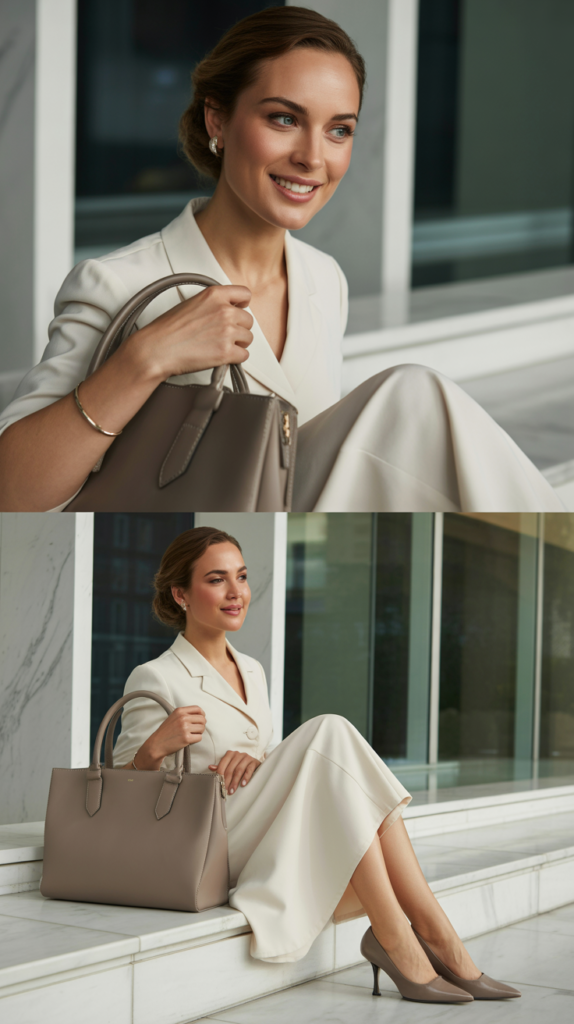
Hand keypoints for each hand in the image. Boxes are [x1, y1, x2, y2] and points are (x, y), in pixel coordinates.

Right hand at [126, 284, 252, 382]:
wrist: (157, 349)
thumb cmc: (167, 329)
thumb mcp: (191, 303)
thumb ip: (213, 303)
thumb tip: (228, 308)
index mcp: (215, 295)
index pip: (245, 294)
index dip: (242, 305)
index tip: (239, 310)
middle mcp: (224, 311)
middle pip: (248, 320)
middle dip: (238, 328)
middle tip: (221, 335)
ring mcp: (227, 331)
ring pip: (248, 339)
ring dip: (237, 344)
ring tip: (218, 346)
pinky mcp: (227, 352)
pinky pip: (243, 356)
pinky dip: (234, 358)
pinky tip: (219, 356)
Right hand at [132, 705, 205, 769]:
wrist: (157, 744)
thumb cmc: (165, 732)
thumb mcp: (173, 717)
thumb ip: (184, 714)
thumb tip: (200, 715)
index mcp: (179, 711)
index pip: (198, 709)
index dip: (202, 714)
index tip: (201, 718)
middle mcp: (183, 718)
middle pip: (202, 719)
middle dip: (201, 725)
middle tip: (196, 729)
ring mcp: (185, 728)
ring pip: (202, 728)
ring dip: (199, 732)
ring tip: (192, 734)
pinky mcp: (186, 738)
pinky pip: (199, 737)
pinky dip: (196, 739)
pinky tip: (190, 740)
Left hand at [208, 750, 260, 793]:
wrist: (255, 764)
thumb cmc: (240, 765)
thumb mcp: (230, 766)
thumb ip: (221, 767)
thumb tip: (210, 767)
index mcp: (230, 754)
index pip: (223, 764)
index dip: (220, 775)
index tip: (218, 784)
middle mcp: (238, 754)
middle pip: (230, 768)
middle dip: (227, 780)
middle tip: (225, 790)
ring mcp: (247, 757)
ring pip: (239, 770)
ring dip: (235, 781)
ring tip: (232, 790)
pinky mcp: (254, 762)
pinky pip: (249, 770)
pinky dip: (245, 777)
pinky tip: (243, 784)